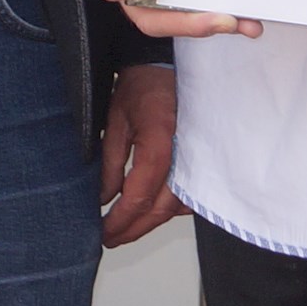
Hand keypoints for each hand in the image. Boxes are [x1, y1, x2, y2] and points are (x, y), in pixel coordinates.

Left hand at [99, 64, 181, 248]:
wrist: (165, 65)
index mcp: (159, 143)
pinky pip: (190, 194)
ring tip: (127, 230)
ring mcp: (197, 158)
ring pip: (177, 206)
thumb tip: (105, 199)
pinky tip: (153, 212)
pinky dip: (171, 208)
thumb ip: (111, 163)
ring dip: (152, 222)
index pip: (140, 196)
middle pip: (160, 209)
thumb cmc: (141, 87)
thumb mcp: (115, 121)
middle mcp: (184, 154)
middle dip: (134, 229)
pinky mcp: (202, 159)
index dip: (121, 220)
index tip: (104, 233)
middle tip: (111, 239)